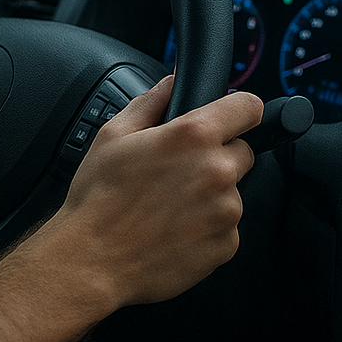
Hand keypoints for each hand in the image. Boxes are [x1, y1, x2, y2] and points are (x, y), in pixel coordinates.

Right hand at [40, 74, 262, 308]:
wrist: (93, 259)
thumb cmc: (99, 198)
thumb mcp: (113, 135)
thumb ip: (151, 102)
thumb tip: (171, 83)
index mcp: (194, 136)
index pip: (248, 108)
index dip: (239, 109)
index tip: (231, 118)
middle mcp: (218, 171)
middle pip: (242, 152)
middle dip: (217, 156)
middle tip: (178, 171)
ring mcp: (226, 211)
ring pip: (232, 192)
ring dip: (210, 194)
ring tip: (168, 206)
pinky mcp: (226, 245)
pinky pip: (226, 227)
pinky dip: (206, 227)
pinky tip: (173, 229)